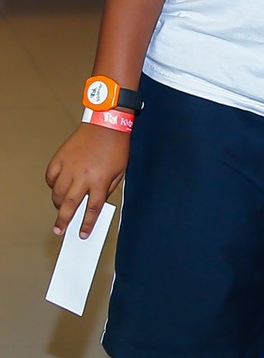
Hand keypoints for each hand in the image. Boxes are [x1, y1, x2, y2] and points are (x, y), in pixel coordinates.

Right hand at [45, 123, 129, 237]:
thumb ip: (107, 188)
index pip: (92, 209)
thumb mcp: (119, 171)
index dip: (87, 224)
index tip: (83, 234)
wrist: (106, 123)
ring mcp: (70, 166)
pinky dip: (51, 184)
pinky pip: (51, 176)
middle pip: (70, 205)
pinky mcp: (61, 157)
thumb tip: (95, 203)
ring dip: (57, 204)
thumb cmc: (116, 146)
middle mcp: (83, 176)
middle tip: (59, 230)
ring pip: (57, 193)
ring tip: (60, 208)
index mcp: (100, 181)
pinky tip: (56, 186)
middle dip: (63, 221)